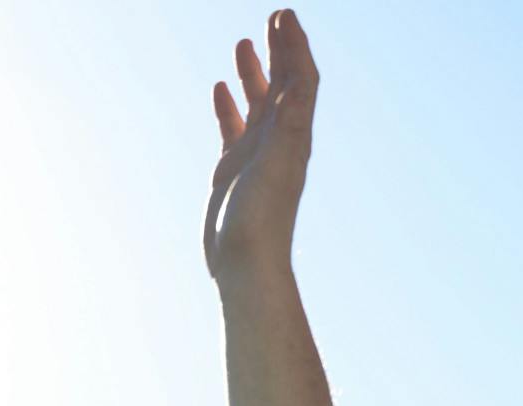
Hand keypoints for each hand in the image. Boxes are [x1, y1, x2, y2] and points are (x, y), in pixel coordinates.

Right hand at [203, 10, 318, 280]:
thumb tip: (301, 77)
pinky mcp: (234, 170)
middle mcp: (279, 141)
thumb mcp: (279, 161)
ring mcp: (256, 155)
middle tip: (274, 16)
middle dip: (280, 49)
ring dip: (255, 72)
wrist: (246, 264)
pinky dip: (229, 105)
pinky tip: (220, 88)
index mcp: (294, 134)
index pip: (301, 79)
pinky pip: (233, 128)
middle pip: (283, 84)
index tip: (285, 15)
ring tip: (244, 41)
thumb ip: (290, 119)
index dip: (296, 46)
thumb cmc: (262, 218)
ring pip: (257, 103)